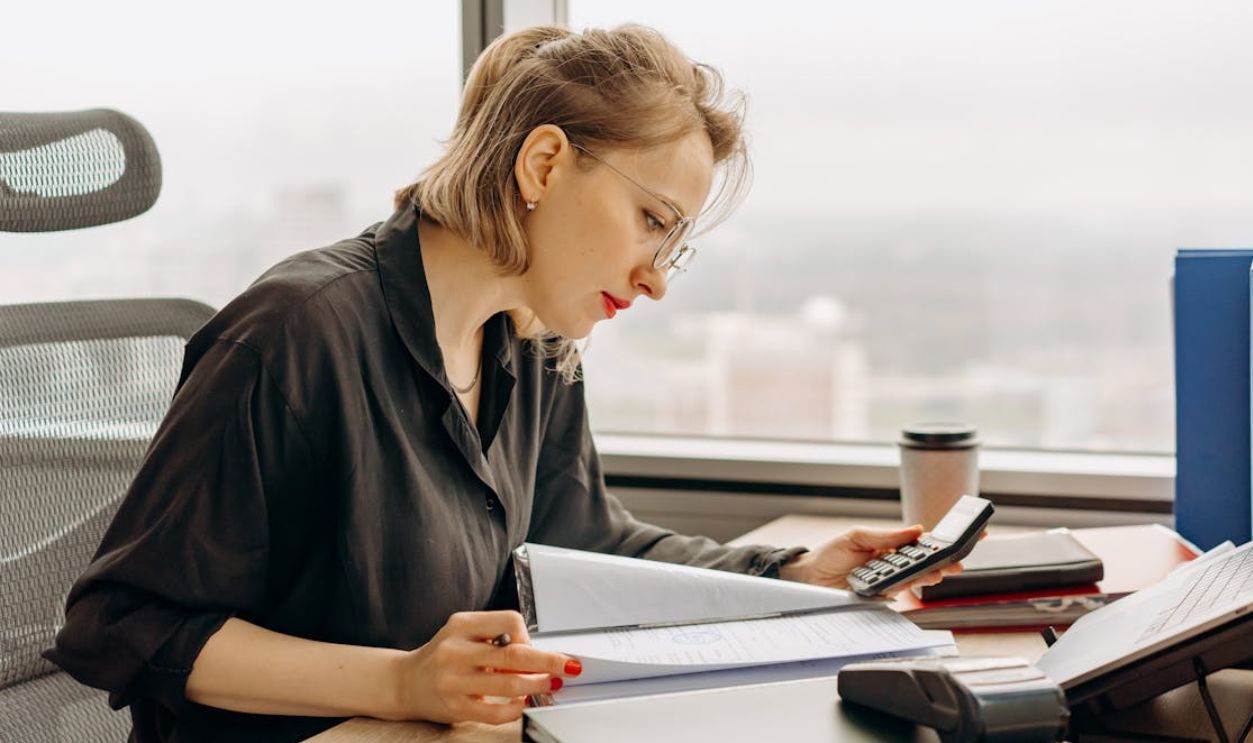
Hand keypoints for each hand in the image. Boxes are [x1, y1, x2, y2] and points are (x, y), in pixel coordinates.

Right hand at [389, 610, 581, 723]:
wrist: (404, 682)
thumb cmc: (443, 656)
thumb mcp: (463, 634)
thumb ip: (494, 637)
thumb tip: (537, 653)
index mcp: (460, 625)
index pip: (509, 621)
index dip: (528, 635)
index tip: (533, 646)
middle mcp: (455, 650)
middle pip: (514, 654)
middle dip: (548, 661)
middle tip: (569, 665)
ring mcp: (454, 680)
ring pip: (508, 684)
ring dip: (536, 684)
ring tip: (549, 683)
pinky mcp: (455, 706)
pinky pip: (496, 712)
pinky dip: (517, 708)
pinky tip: (523, 703)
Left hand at [777, 524, 965, 596]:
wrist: (809, 577)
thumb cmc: (830, 555)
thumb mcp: (857, 536)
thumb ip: (886, 536)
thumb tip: (915, 530)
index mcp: (891, 547)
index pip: (922, 543)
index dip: (945, 539)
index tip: (968, 532)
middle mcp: (894, 565)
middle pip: (926, 563)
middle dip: (946, 560)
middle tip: (960, 557)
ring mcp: (890, 582)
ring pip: (918, 578)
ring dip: (933, 573)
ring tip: (945, 568)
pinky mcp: (882, 596)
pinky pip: (901, 590)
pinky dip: (913, 584)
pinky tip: (923, 579)